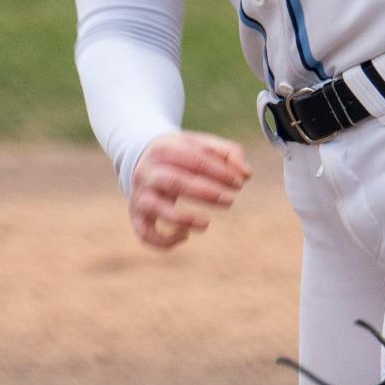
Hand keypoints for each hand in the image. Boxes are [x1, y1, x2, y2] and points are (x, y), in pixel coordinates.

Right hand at [130, 132, 251, 249]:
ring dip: (182, 217)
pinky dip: (162, 240)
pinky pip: (144, 232)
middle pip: (174, 182)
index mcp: (165, 149)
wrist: (139, 156)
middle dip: (205, 193)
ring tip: (206, 224)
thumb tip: (247, 174)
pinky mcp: (137, 215)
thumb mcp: (201, 144)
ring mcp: (140, 194)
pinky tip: (184, 236)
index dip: (219, 172)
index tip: (239, 183)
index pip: (195, 159)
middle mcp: (148, 172)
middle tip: (230, 200)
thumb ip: (228, 153)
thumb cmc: (180, 153)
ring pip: (154, 207)